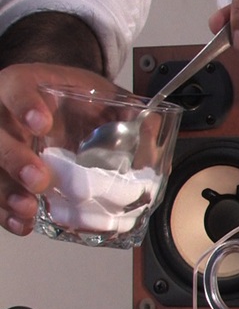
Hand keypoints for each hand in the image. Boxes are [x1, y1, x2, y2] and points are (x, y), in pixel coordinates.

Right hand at [0, 64, 117, 235]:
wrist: (65, 104)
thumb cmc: (79, 98)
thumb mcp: (103, 94)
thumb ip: (127, 110)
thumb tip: (154, 133)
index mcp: (27, 85)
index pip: (18, 89)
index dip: (25, 105)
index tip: (42, 122)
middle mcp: (5, 114)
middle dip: (15, 159)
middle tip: (38, 179)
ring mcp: (3, 144)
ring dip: (7, 191)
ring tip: (29, 208)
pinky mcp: (4, 172)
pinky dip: (6, 212)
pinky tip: (22, 223)